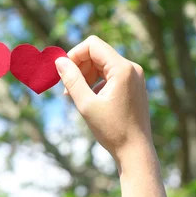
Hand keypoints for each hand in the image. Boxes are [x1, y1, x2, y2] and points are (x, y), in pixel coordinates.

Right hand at [54, 35, 151, 165]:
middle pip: (97, 53)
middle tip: (67, 88)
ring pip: (102, 64)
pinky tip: (89, 100)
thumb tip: (59, 61)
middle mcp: (132, 68)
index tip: (63, 73)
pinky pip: (109, 74)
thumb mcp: (86, 104)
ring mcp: (134, 77)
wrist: (136, 151)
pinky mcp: (133, 85)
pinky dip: (96, 82)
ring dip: (85, 75)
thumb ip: (72, 79)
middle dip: (79, 67)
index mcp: (122, 69)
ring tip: (75, 95)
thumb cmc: (112, 129)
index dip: (74, 55)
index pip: (92, 45)